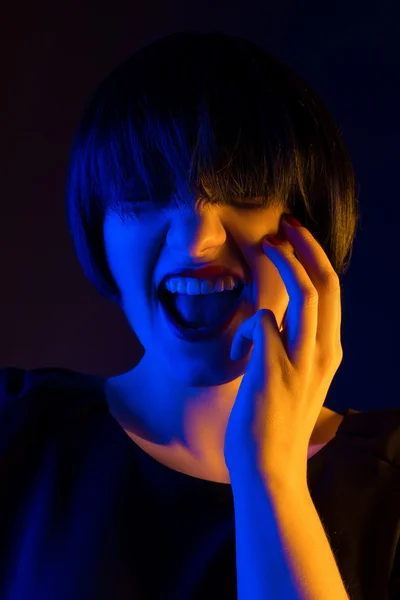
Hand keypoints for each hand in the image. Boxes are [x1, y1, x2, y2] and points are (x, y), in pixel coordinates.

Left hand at [224, 214, 343, 486]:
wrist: (270, 469)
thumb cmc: (277, 424)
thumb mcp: (298, 381)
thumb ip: (293, 349)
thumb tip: (272, 320)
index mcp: (330, 352)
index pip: (332, 292)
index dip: (315, 258)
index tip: (296, 237)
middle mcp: (324, 351)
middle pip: (326, 282)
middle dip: (306, 245)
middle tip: (284, 223)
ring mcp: (301, 360)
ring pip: (303, 293)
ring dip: (283, 262)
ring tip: (264, 246)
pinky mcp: (273, 369)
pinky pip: (260, 323)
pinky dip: (245, 328)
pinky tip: (236, 354)